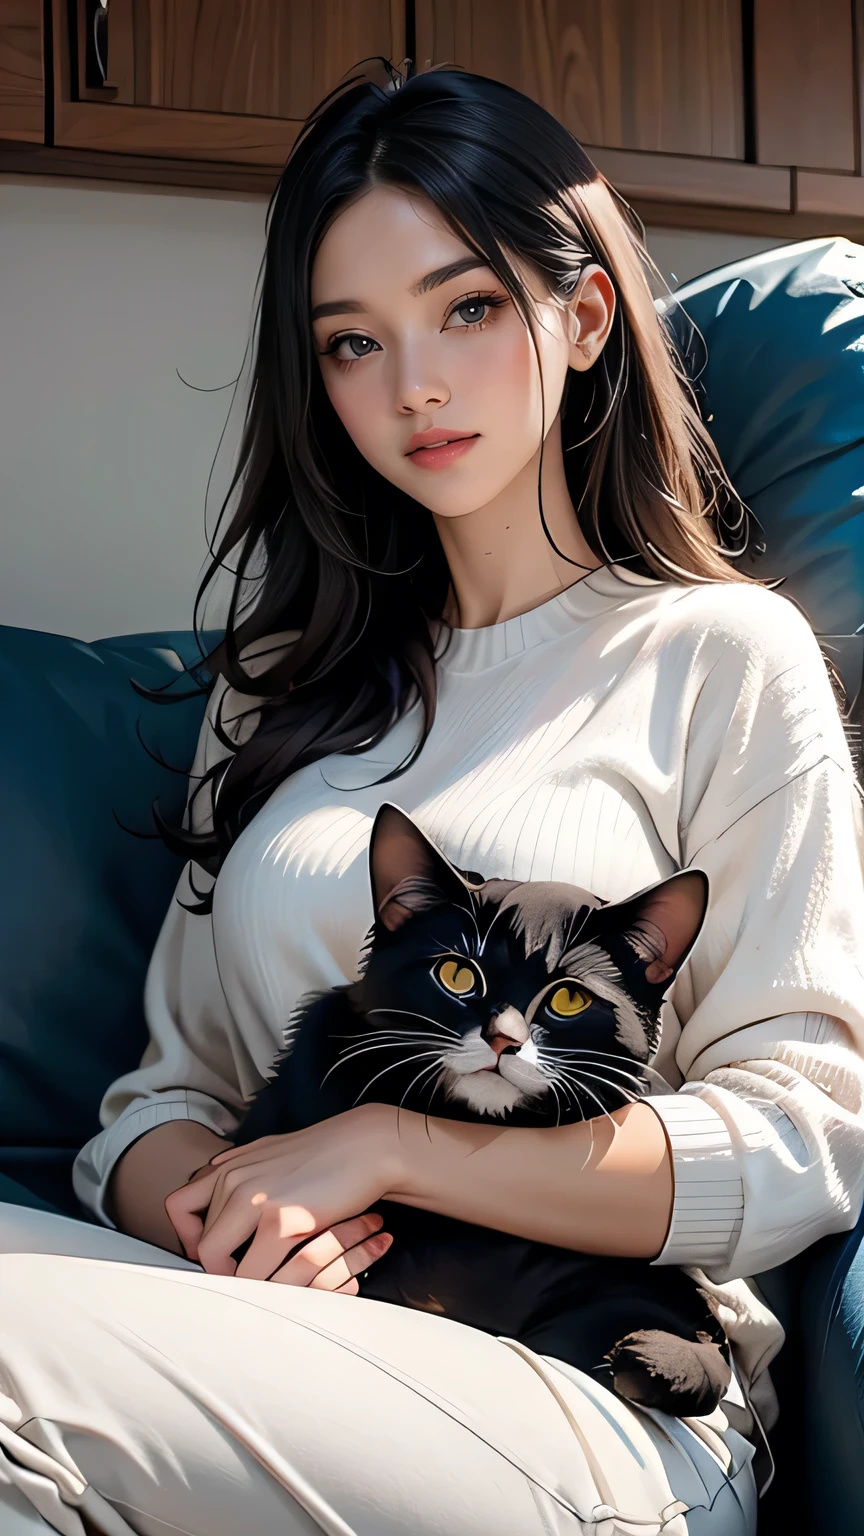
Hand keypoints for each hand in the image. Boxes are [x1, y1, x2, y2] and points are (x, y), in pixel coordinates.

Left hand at [164, 1103, 402, 1283]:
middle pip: (200, 1244)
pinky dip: (263, 1284)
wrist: (367, 1146)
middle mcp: (232, 1181)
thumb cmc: (323, 1152)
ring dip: (237, 1279)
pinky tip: (283, 1281)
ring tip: (262, 1282)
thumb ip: (239, 1168)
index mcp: (227, 1167)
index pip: (177, 1209)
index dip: (189, 1239)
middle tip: (245, 1274)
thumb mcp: (270, 1152)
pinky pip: (254, 1271)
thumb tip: (212, 1176)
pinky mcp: (282, 1222)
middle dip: (218, 1267)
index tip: (215, 1252)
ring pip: (218, 1262)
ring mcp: (255, 1201)